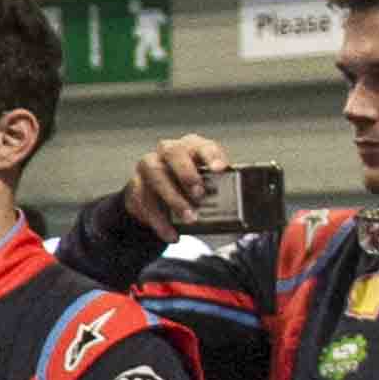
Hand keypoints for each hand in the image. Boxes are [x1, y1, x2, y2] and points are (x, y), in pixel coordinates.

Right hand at [121, 131, 238, 231]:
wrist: (157, 195)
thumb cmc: (190, 187)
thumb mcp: (207, 184)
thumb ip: (220, 190)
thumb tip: (242, 211)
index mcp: (192, 147)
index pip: (202, 146)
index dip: (211, 156)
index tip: (220, 169)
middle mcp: (168, 151)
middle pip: (173, 153)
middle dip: (186, 173)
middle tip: (199, 194)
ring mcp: (149, 166)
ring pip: (156, 175)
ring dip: (173, 198)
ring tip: (189, 218)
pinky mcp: (136, 185)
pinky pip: (145, 201)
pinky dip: (160, 221)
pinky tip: (172, 234)